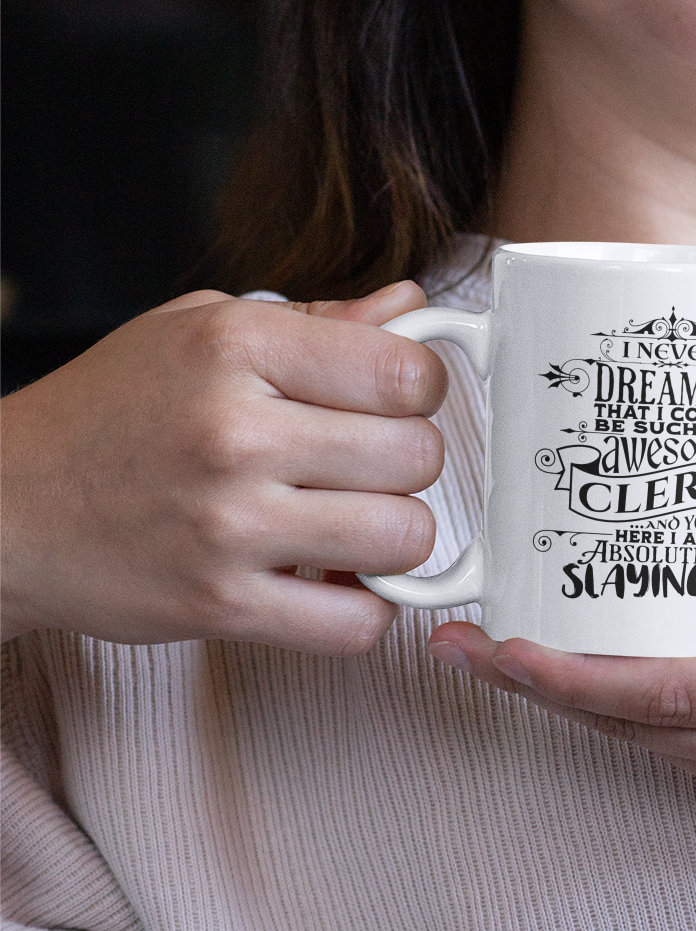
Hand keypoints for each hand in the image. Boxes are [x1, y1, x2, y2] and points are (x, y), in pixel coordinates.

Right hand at [0, 281, 448, 654]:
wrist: (6, 508)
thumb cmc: (107, 412)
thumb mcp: (198, 330)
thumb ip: (316, 322)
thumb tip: (412, 306)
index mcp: (235, 347)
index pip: (404, 370)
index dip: (419, 389)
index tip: (393, 403)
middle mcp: (235, 432)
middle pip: (417, 454)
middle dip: (406, 464)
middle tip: (362, 467)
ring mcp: (229, 525)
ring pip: (404, 538)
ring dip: (391, 538)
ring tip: (348, 523)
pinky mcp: (220, 606)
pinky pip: (356, 624)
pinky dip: (362, 610)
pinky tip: (329, 582)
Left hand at [430, 362, 695, 930]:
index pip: (658, 692)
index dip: (558, 676)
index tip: (486, 645)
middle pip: (632, 733)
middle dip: (538, 692)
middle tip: (464, 644)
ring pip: (663, 759)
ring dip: (592, 712)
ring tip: (528, 654)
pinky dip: (654, 733)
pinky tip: (629, 688)